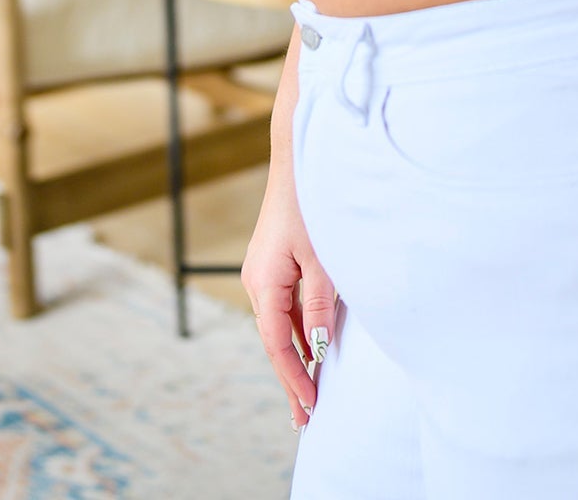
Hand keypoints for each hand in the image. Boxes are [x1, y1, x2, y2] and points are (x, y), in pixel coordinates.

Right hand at [241, 170, 335, 429]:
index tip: (311, 405)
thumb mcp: (321, 260)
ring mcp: (262, 272)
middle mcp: (256, 282)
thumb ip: (319, 305)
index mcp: (263, 283)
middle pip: (274, 341)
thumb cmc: (309, 205)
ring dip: (294, 356)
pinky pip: (283, 307)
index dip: (295, 377)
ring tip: (309, 391)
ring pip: (278, 326)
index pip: (278, 345)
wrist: (298, 161)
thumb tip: (319, 347)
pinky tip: (311, 348)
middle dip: (291, 377)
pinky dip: (297, 331)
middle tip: (306, 417)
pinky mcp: (273, 264)